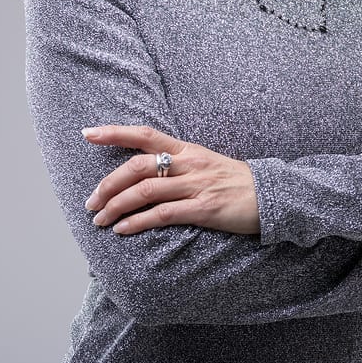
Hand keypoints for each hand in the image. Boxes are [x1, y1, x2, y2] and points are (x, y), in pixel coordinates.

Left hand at [82, 125, 259, 236]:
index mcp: (188, 149)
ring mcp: (197, 186)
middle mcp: (190, 164)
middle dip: (107, 185)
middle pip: (137, 167)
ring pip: (145, 192)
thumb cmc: (237, 182)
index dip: (114, 132)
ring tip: (99, 220)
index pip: (145, 134)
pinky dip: (137, 222)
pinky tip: (122, 230)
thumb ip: (178, 165)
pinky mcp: (204, 209)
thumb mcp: (207, 163)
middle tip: (90, 202)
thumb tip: (143, 175)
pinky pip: (162, 214)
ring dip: (115, 207)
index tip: (87, 133)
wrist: (274, 196)